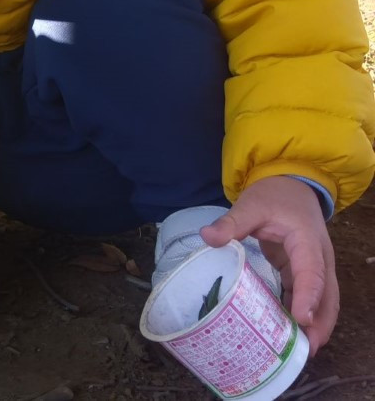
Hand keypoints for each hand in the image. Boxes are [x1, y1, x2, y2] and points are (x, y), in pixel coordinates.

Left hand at [199, 175, 336, 354]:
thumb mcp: (251, 204)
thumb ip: (231, 222)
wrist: (291, 183)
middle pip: (328, 295)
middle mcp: (319, 257)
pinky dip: (302, 312)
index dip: (307, 296)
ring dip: (315, 323)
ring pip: (323, 299)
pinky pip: (307, 295)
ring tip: (300, 350)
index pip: (311, 272)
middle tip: (306, 349)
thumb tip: (207, 237)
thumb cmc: (274, 195)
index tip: (301, 319)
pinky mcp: (304, 270)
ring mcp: (315, 265)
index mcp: (307, 241)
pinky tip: (288, 331)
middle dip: (319, 322)